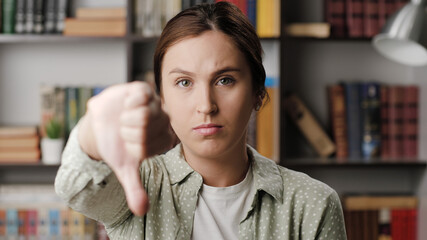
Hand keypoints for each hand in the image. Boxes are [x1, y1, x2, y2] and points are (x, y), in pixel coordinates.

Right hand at [81, 81, 173, 215]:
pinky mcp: (144, 91)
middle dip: (127, 132)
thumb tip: (141, 211)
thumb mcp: (125, 168)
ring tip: (124, 119)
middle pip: (146, 129)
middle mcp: (163, 123)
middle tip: (124, 131)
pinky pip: (142, 95)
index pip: (147, 147)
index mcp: (163, 141)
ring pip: (143, 114)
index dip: (131, 146)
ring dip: (125, 119)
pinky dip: (128, 102)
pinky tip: (126, 105)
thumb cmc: (117, 147)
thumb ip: (135, 189)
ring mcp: (155, 105)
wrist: (101, 126)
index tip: (128, 145)